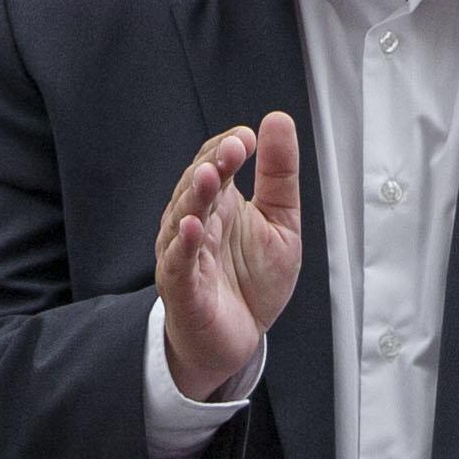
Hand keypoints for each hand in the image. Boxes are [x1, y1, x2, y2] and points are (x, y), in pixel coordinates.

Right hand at [157, 114, 305, 401]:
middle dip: (212, 164)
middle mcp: (196, 222)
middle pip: (196, 185)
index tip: (248, 138)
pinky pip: (177, 263)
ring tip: (208, 175)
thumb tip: (278, 120)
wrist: (239, 338)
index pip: (213, 162)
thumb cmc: (251, 282)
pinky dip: (183, 245)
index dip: (227, 148)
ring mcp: (184, 254)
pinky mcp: (182, 288)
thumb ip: (279, 176)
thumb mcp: (281, 223)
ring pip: (182, 218)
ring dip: (194, 196)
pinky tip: (192, 227)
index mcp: (219, 203)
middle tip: (233, 148)